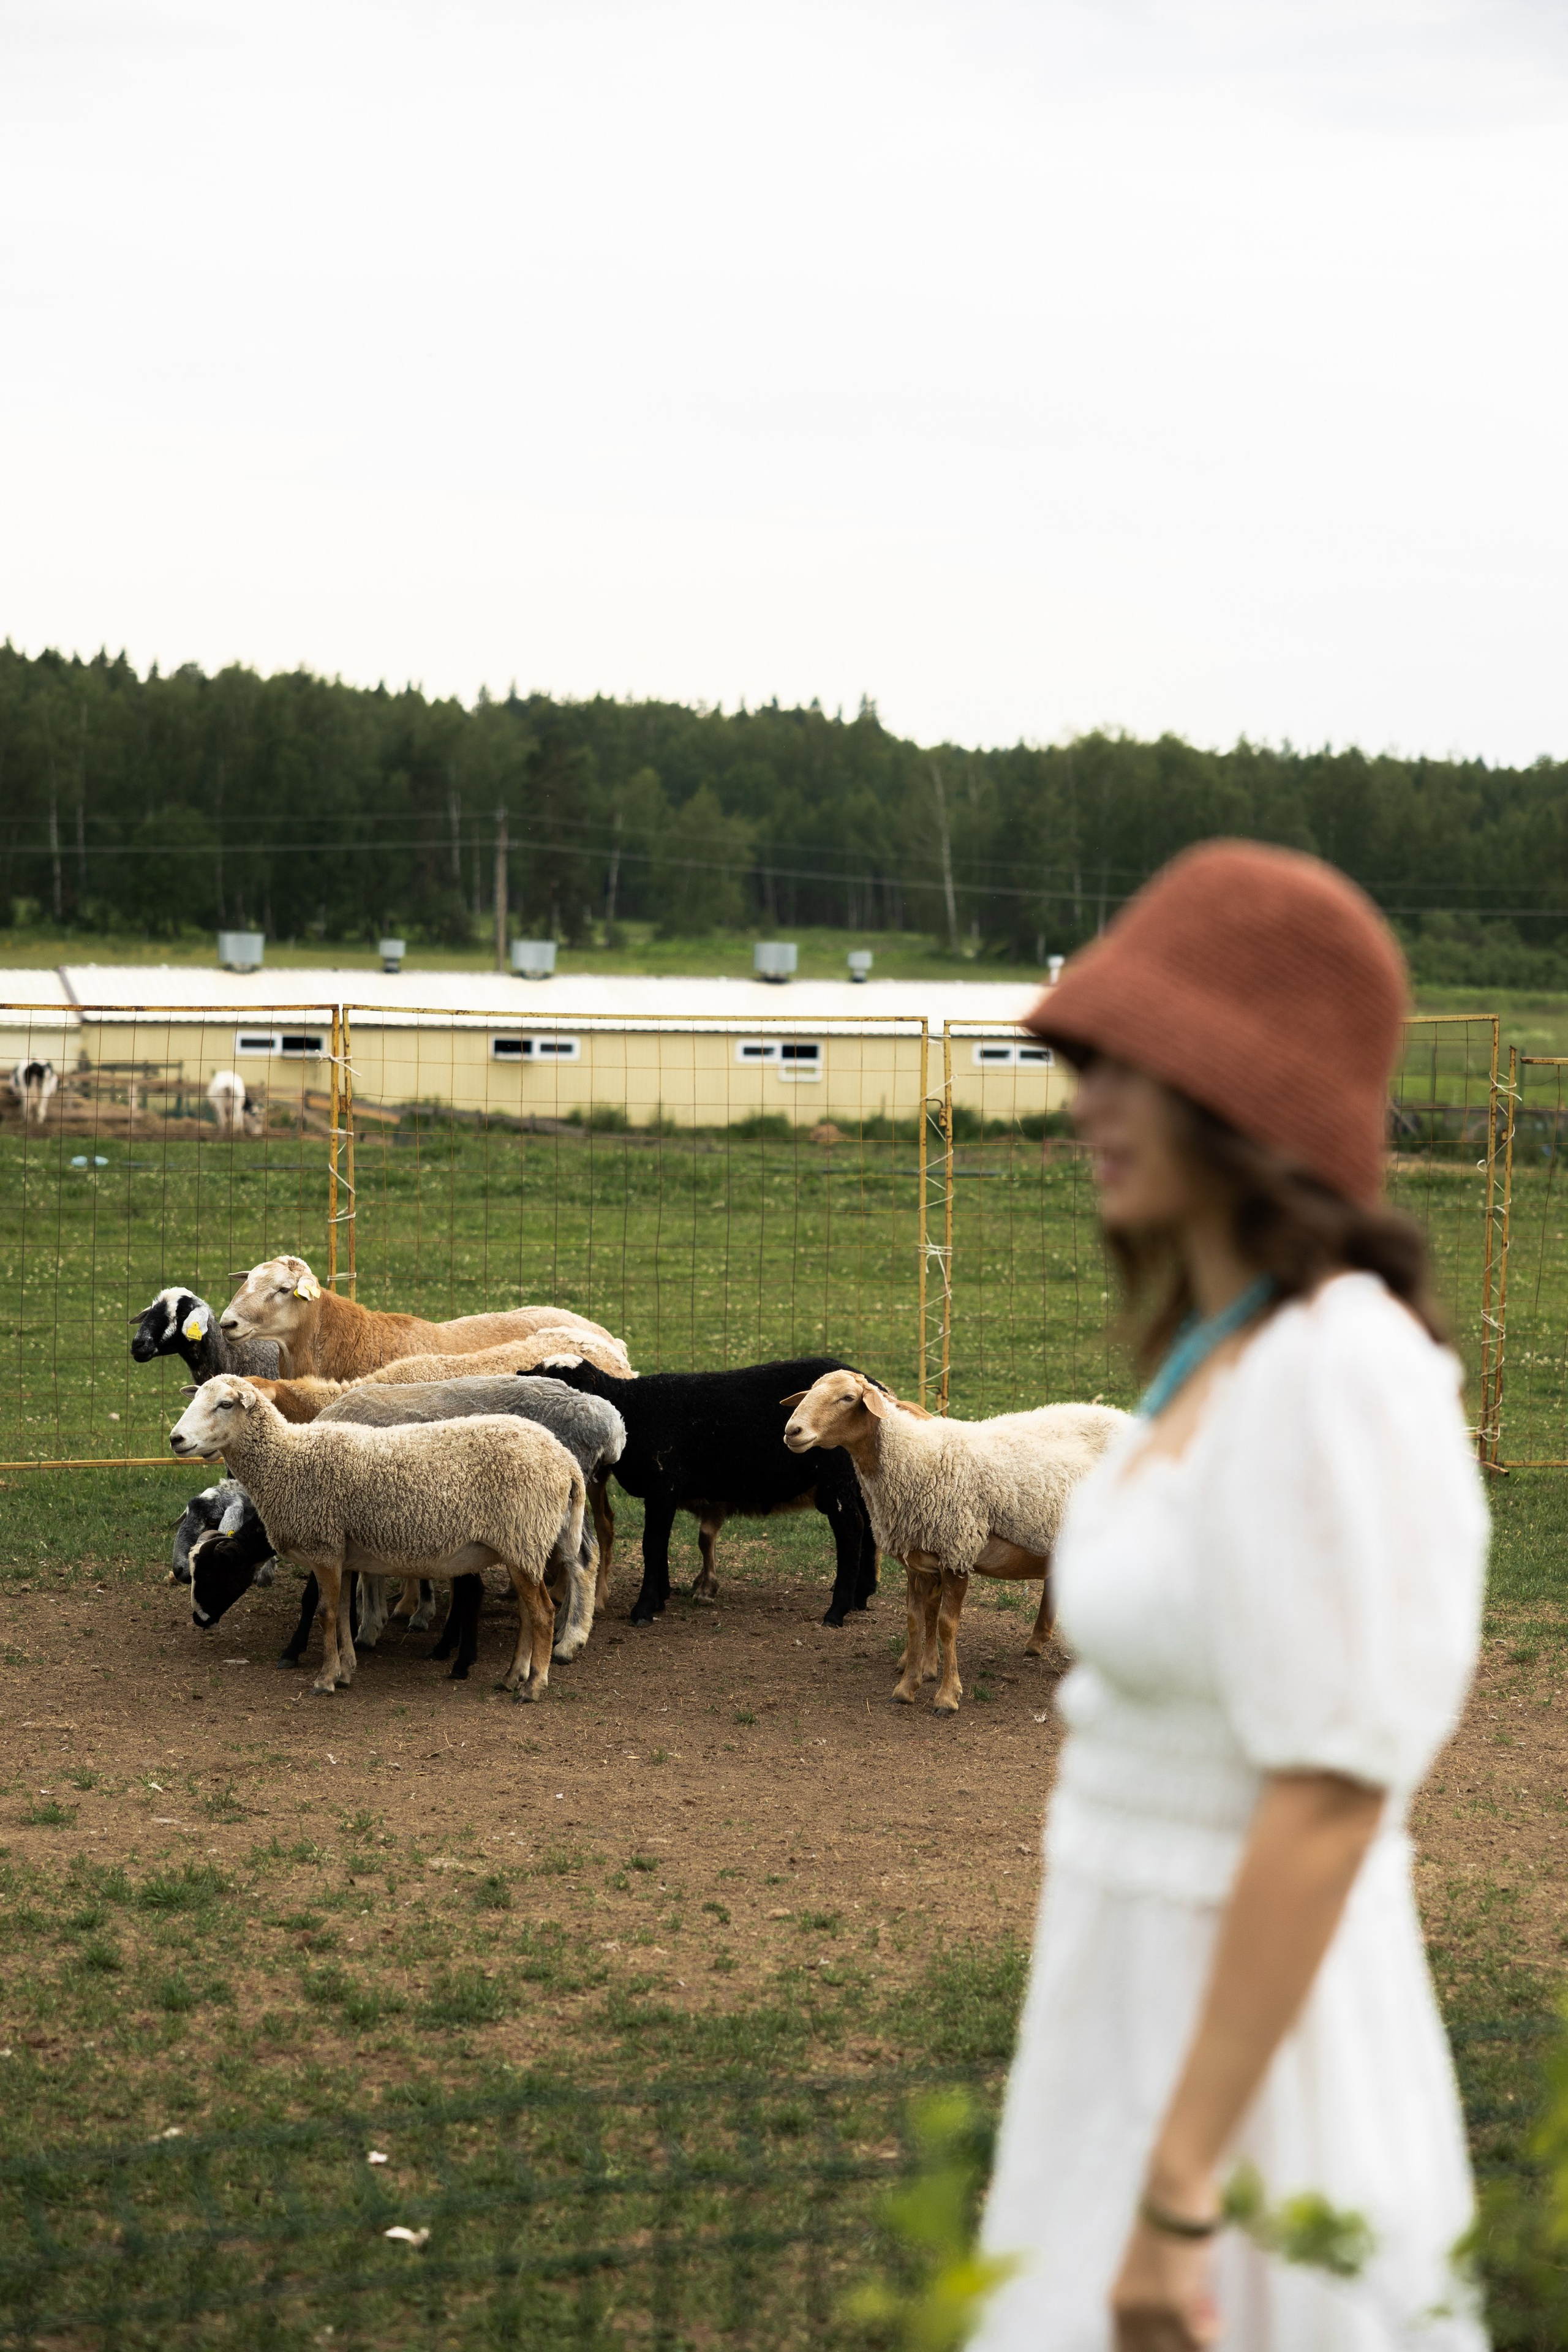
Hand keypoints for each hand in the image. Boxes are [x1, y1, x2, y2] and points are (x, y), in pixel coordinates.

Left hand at [1110, 2216, 1219, 2351]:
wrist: (1173, 2194)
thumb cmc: (1168, 2228)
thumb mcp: (1151, 2275)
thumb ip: (1153, 2306)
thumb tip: (1175, 2337)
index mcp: (1117, 2303)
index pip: (1126, 2351)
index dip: (1157, 2349)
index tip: (1182, 2342)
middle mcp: (1127, 2312)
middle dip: (1182, 2347)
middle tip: (1198, 2331)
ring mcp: (1149, 2311)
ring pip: (1180, 2350)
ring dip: (1199, 2342)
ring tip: (1209, 2321)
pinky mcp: (1174, 2306)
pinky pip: (1200, 2340)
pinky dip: (1213, 2332)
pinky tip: (1217, 2318)